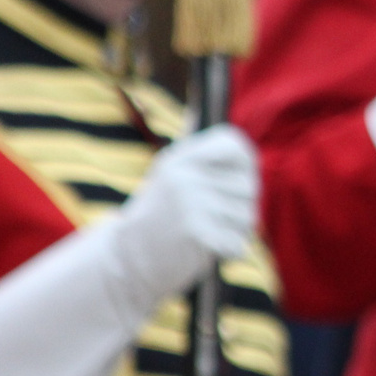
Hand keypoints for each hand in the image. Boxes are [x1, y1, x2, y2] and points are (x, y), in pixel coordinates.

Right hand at [112, 124, 257, 306]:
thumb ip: (198, 153)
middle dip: (239, 208)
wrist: (127, 259)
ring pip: (246, 218)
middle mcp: (184, 175)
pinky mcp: (195, 232)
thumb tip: (208, 117)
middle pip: (248, 188)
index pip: (235, 146)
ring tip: (204, 233)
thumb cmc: (159, 217)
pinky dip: (228, 252)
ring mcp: (190, 203)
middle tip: (210, 219)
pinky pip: (236, 243)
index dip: (243, 167)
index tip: (231, 184)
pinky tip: (204, 249)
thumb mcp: (172, 176)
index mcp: (180, 158)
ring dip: (233, 232)